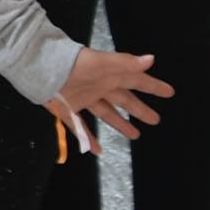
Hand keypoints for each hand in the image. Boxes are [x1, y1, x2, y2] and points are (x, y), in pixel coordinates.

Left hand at [46, 47, 170, 145]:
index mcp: (108, 75)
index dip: (152, 86)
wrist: (39, 67)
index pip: (136, 81)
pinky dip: (88, 139)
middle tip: (156, 119)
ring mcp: (82, 98)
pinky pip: (80, 127)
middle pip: (124, 100)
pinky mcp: (67, 109)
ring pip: (106, 113)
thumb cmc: (71, 63)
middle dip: (139, 109)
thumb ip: (124, 62)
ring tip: (136, 135)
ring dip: (120, 123)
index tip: (169, 92)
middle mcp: (98, 87)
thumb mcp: (100, 62)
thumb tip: (151, 59)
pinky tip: (96, 150)